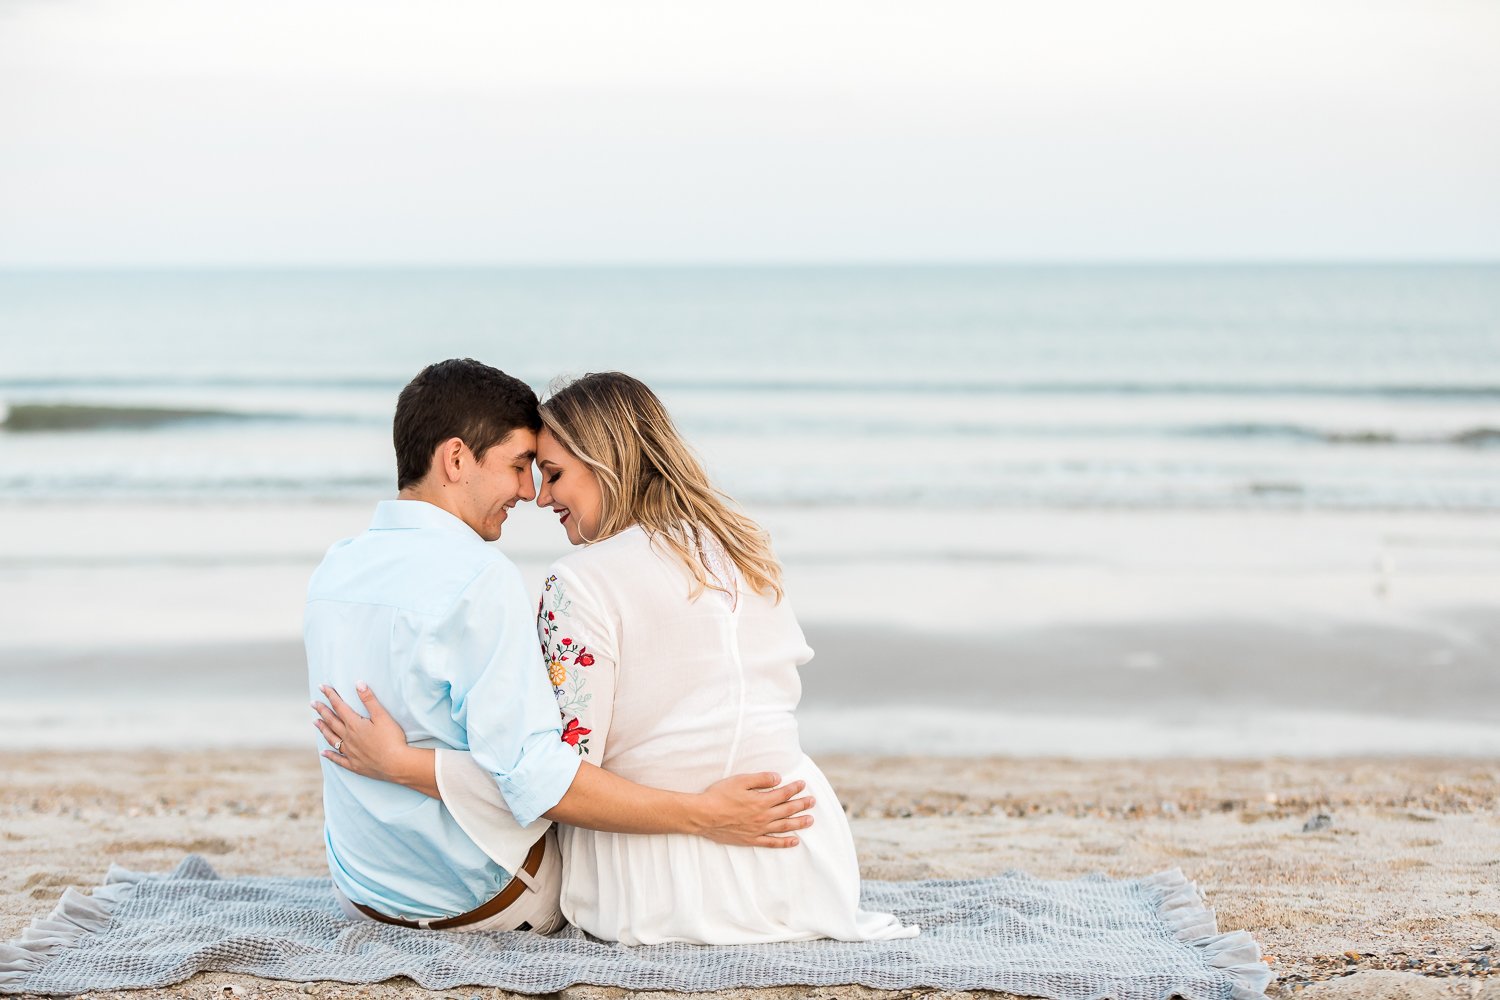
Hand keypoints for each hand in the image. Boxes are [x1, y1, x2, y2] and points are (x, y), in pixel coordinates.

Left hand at [312, 683, 417, 785]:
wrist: (396, 764)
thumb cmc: (392, 739)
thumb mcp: (382, 716)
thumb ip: (369, 700)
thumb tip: (358, 684)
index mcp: (354, 724)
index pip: (339, 706)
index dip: (330, 695)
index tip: (322, 687)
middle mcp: (348, 738)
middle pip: (332, 721)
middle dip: (322, 711)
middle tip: (313, 703)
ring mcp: (350, 752)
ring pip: (332, 738)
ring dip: (323, 729)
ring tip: (315, 722)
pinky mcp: (354, 765)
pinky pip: (338, 759)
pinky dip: (330, 755)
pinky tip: (323, 752)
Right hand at [694, 772, 815, 848]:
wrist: (703, 816)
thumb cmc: (719, 796)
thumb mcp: (740, 780)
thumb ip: (761, 779)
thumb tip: (778, 778)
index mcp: (761, 801)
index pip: (783, 793)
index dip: (794, 788)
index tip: (803, 784)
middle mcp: (763, 816)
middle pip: (787, 810)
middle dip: (802, 805)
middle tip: (813, 802)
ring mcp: (758, 830)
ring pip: (784, 827)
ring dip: (799, 823)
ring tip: (810, 820)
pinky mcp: (751, 839)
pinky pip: (772, 843)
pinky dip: (785, 842)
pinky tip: (794, 841)